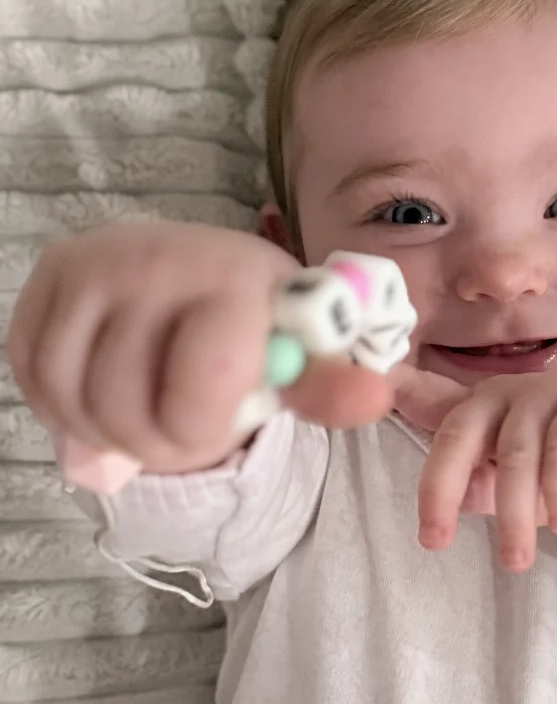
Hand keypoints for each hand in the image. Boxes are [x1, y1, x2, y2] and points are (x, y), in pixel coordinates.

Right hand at [7, 221, 392, 476]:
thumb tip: (374, 398)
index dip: (206, 431)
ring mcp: (92, 266)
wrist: (199, 272)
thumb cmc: (260, 324)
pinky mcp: (46, 282)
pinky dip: (66, 409)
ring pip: (74, 401)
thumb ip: (329, 384)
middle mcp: (156, 258)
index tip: (226, 418)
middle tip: (184, 427)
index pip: (203, 387)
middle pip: (127, 409)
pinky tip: (105, 394)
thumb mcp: (302, 355)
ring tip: (149, 412)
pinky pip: (35, 379)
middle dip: (158, 445)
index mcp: (234, 276)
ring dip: (110, 433)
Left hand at [393, 368, 556, 571]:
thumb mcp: (507, 486)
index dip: (401, 417)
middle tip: (435, 541)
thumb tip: (448, 501)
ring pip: (516, 454)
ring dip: (513, 514)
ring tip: (516, 560)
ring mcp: (548, 392)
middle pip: (461, 435)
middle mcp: (504, 393)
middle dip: (442, 489)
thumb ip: (473, 488)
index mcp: (475, 408)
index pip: (430, 418)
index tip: (364, 424)